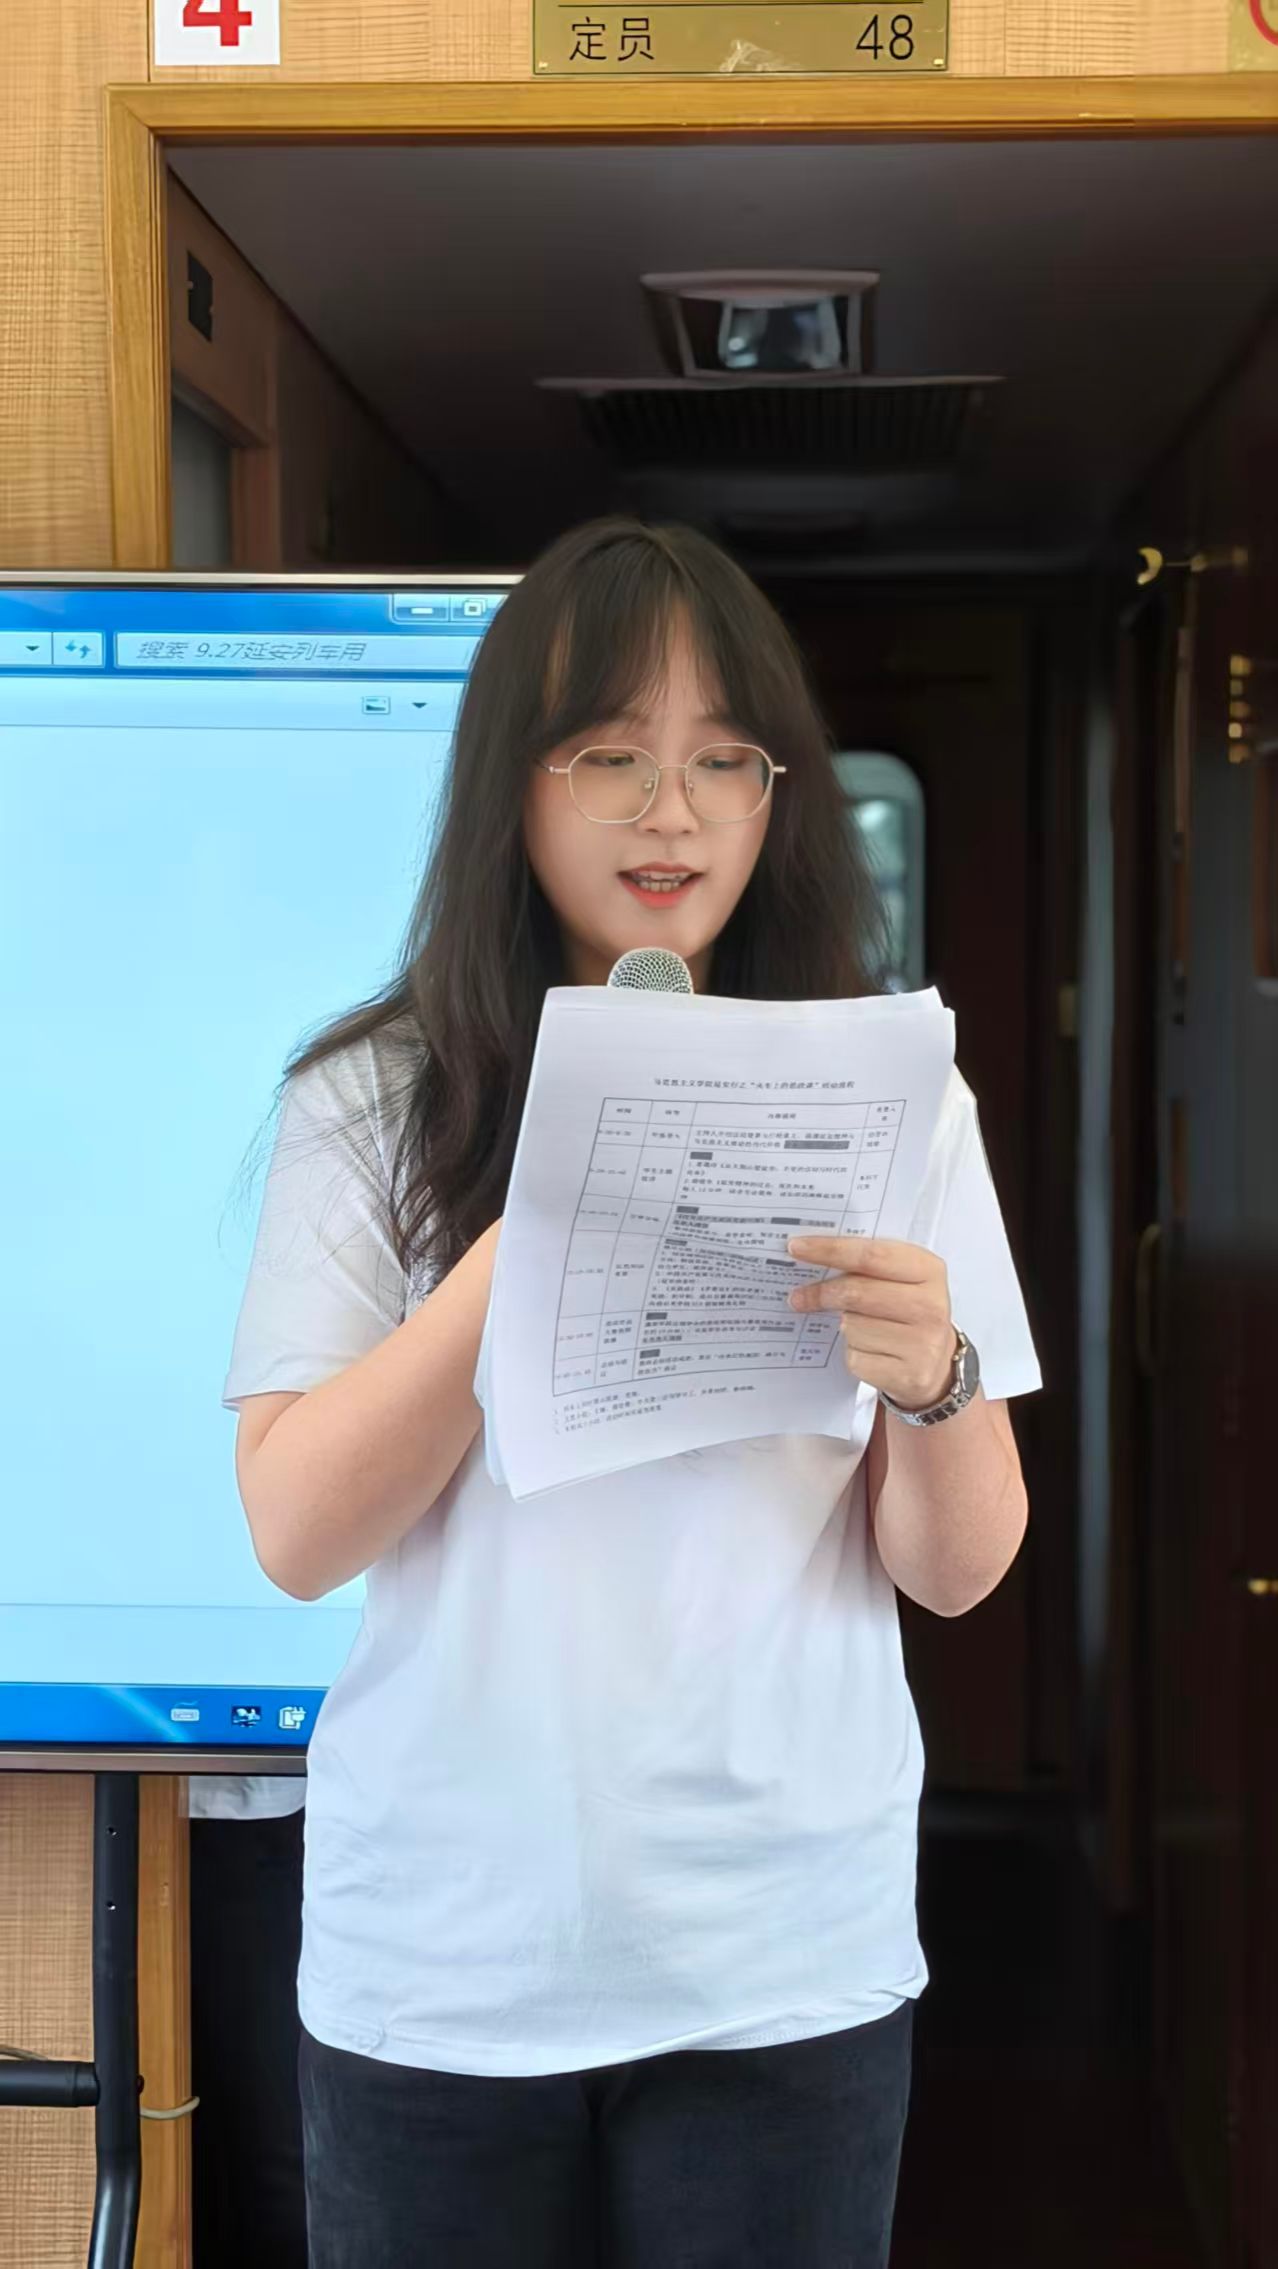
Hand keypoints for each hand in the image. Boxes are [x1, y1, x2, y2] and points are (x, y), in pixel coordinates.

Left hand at [786, 1235, 957, 1411]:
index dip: (830, 1250)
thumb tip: (811, 1257)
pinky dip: (853, 1354)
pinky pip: (856, 1358)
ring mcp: (922, 1344)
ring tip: (862, 1329)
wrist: (936, 1365)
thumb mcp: (902, 1279)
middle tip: (798, 1296)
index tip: (796, 1247)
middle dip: (821, 1293)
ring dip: (845, 1327)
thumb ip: (868, 1265)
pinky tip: (870, 1352)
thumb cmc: (910, 1313)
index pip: (871, 1255)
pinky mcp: (907, 1375)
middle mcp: (931, 1306)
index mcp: (929, 1270)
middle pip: (856, 1291)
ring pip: (852, 1327)